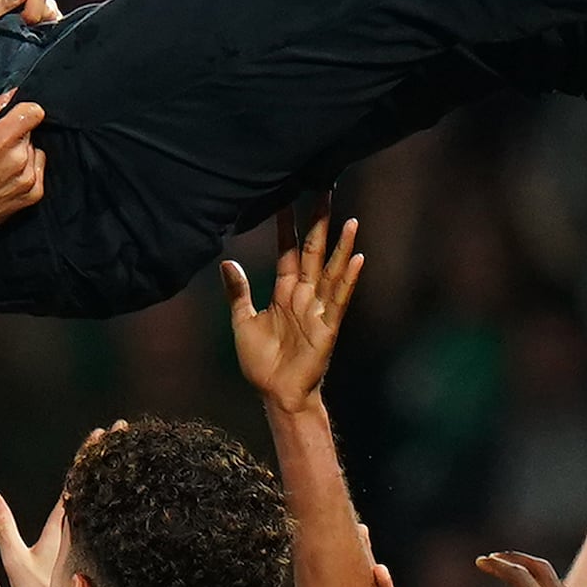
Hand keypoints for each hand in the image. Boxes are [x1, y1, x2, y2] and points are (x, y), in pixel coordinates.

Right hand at [0, 95, 48, 270]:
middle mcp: (19, 159)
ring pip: (34, 151)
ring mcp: (28, 179)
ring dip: (21, 154)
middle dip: (14, 135)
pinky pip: (38, 171)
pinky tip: (6, 177)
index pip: (34, 112)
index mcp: (1, 140)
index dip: (23, 110)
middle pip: (30, 132)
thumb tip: (11, 94)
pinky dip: (26, 171)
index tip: (14, 116)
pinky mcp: (32, 195)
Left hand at [223, 217, 364, 416]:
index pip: (287, 251)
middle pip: (313, 252)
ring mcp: (318, 309)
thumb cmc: (262, 363)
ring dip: (342, 247)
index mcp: (284, 292)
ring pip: (332, 271)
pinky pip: (340, 299)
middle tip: (325, 192)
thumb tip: (227, 262)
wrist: (276, 394)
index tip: (286, 198)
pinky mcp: (328, 327)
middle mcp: (304, 295)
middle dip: (319, 224)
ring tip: (351, 220)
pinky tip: (359, 259)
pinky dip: (349, 280)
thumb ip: (239, 292)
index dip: (287, 227)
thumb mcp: (243, 321)